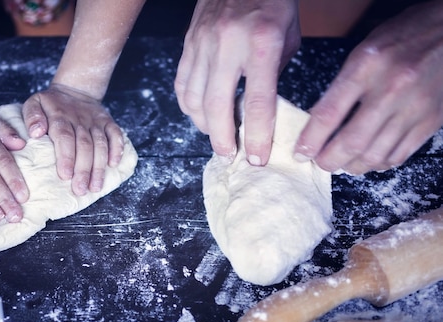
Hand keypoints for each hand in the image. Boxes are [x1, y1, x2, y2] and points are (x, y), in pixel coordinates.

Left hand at [22, 83, 124, 195]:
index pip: (64, 137)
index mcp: (60, 116)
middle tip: (79, 189)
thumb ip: (32, 117)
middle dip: (83, 169)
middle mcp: (80, 119)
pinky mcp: (108, 122)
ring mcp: (96, 121)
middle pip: (84, 145)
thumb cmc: (50, 104)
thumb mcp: (34, 104)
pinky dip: (117, 149)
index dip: (66, 156)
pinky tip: (114, 165)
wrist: (74, 90)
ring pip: (100, 144)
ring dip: (99, 166)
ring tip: (95, 186)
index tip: (65, 175)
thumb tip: (36, 133)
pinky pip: (116, 135)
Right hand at [174, 0, 299, 163]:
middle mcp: (227, 44)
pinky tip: (199, 114)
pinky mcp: (188, 43)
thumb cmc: (273, 2)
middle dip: (223, 139)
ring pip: (193, 99)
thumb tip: (262, 110)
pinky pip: (181, 83)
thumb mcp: (288, 36)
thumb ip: (274, 74)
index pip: (258, 102)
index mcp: (261, 43)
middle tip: (229, 156)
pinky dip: (188, 106)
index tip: (257, 158)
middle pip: (217, 107)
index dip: (257, 136)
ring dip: (204, 125)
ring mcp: (202, 43)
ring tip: (216, 136)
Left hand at [295, 1, 442, 173]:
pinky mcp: (431, 121)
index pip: (329, 114)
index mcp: (366, 67)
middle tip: (320, 163)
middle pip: (352, 142)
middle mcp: (391, 89)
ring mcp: (414, 107)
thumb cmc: (404, 36)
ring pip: (376, 154)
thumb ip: (342, 86)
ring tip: (343, 163)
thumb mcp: (363, 52)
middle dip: (329, 160)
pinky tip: (370, 158)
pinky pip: (400, 154)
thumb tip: (317, 121)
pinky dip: (380, 163)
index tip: (300, 153)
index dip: (310, 140)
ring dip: (353, 166)